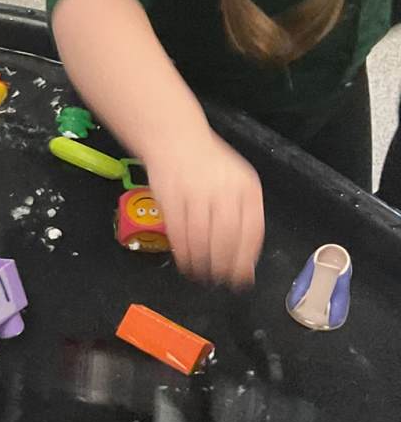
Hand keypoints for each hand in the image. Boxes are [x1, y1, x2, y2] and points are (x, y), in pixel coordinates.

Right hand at [143, 128, 263, 287]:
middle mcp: (223, 190)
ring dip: (202, 262)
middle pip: (227, 238)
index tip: (241, 278)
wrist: (176, 140)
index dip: (245, 259)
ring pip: (201, 238)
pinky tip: (185, 262)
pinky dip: (182, 252)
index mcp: (246, 188)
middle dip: (223, 266)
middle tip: (220, 281)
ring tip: (201, 275)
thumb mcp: (238, 184)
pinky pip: (178, 232)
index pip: (251, 231)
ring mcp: (195, 193)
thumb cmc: (210, 166)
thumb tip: (245, 262)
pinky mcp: (171, 197)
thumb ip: (244, 218)